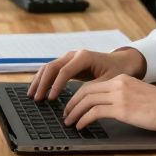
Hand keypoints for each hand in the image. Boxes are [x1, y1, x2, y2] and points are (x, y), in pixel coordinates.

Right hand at [27, 47, 146, 101]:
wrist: (122, 62)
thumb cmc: (118, 71)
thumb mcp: (109, 81)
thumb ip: (94, 88)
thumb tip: (80, 100)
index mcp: (84, 57)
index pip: (64, 71)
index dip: (56, 86)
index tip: (51, 99)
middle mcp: (74, 55)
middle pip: (52, 67)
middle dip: (43, 84)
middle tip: (37, 99)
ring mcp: (69, 58)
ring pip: (49, 67)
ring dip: (39, 81)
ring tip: (32, 95)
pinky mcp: (68, 64)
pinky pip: (52, 70)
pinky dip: (44, 79)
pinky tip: (39, 90)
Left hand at [60, 74, 155, 131]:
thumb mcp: (139, 94)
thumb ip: (124, 96)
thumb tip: (110, 108)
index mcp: (122, 79)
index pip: (92, 85)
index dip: (78, 95)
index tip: (73, 105)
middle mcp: (118, 84)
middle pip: (85, 91)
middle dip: (72, 103)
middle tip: (66, 114)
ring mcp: (119, 95)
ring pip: (87, 100)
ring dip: (74, 112)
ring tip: (69, 122)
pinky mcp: (122, 108)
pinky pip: (94, 112)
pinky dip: (84, 119)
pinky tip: (81, 126)